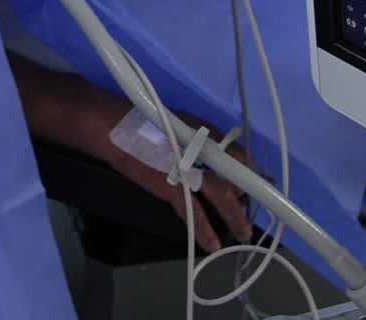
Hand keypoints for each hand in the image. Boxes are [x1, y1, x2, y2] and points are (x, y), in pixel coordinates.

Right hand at [10, 55, 252, 253]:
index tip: (257, 178)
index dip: (247, 167)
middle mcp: (197, 145)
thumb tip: (223, 150)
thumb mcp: (173, 121)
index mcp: (198, 128)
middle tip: (254, 208)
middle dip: (247, 193)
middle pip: (233, 174)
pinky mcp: (170, 184)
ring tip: (243, 231)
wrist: (108, 126)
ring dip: (234, 215)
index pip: (234, 149)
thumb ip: (196, 133)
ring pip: (220, 195)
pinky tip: (213, 244)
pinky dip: (205, 230)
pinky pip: (193, 213)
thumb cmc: (137, 121)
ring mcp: (185, 165)